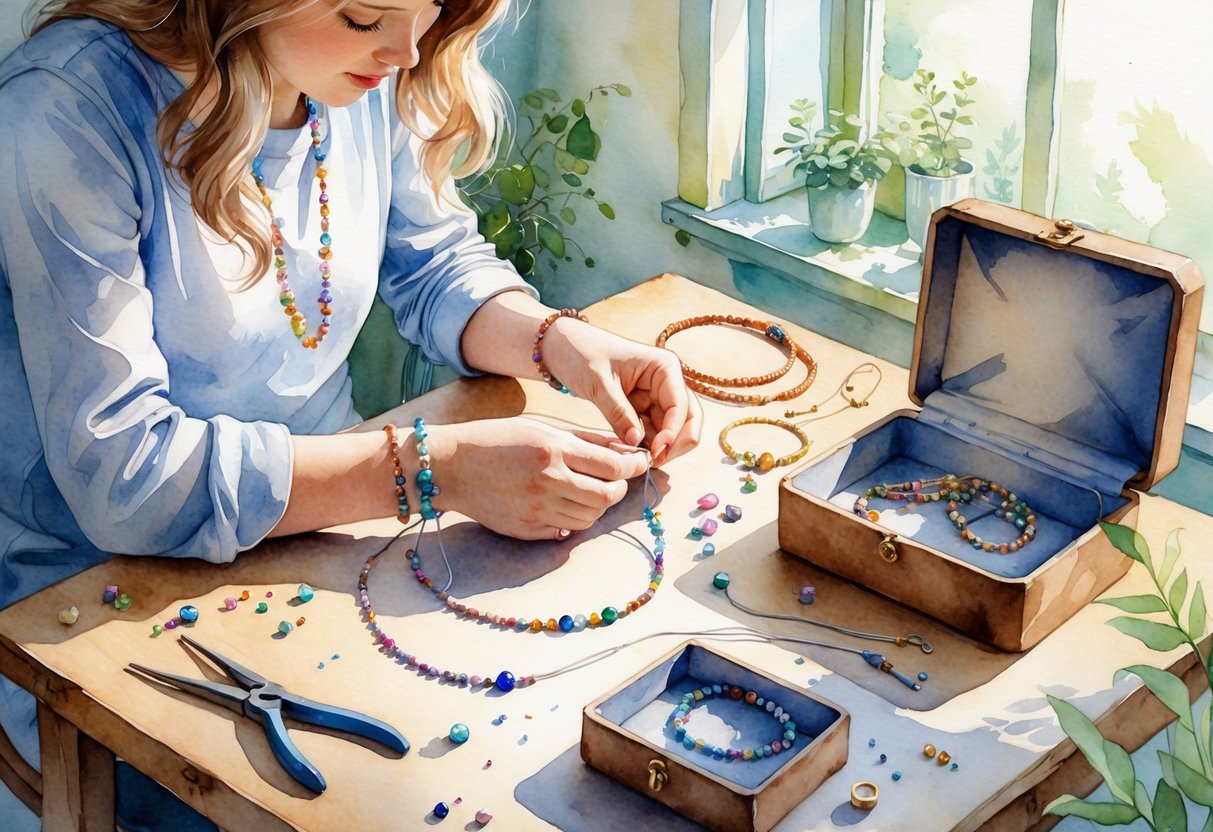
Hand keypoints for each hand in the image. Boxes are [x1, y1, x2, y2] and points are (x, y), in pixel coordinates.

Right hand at [428, 418, 649, 539]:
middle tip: (616, 480)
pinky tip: (565, 503)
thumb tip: (624, 449)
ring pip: (590, 516)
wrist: (451, 466)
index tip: (640, 462)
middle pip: (608, 495)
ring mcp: (537, 509)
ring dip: (598, 504)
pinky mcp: (527, 529)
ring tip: (589, 489)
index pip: (613, 465)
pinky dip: (573, 518)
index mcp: (553, 449)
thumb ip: (585, 440)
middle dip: (620, 488)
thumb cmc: (498, 440)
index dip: (634, 465)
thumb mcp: (542, 429)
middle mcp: (548, 480)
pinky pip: (566, 530)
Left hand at [542, 319, 701, 464]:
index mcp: (664, 367)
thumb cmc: (581, 353)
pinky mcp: (643, 409)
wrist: (562, 347)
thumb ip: (618, 412)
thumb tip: (636, 442)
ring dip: (658, 447)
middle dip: (675, 444)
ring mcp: (656, 397)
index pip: (681, 405)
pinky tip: (627, 451)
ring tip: (632, 457)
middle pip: (688, 420)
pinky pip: (652, 432)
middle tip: (653, 462)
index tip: (656, 452)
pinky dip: (645, 445)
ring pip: (671, 430)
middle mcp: (667, 382)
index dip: (673, 432)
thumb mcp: (598, 383)